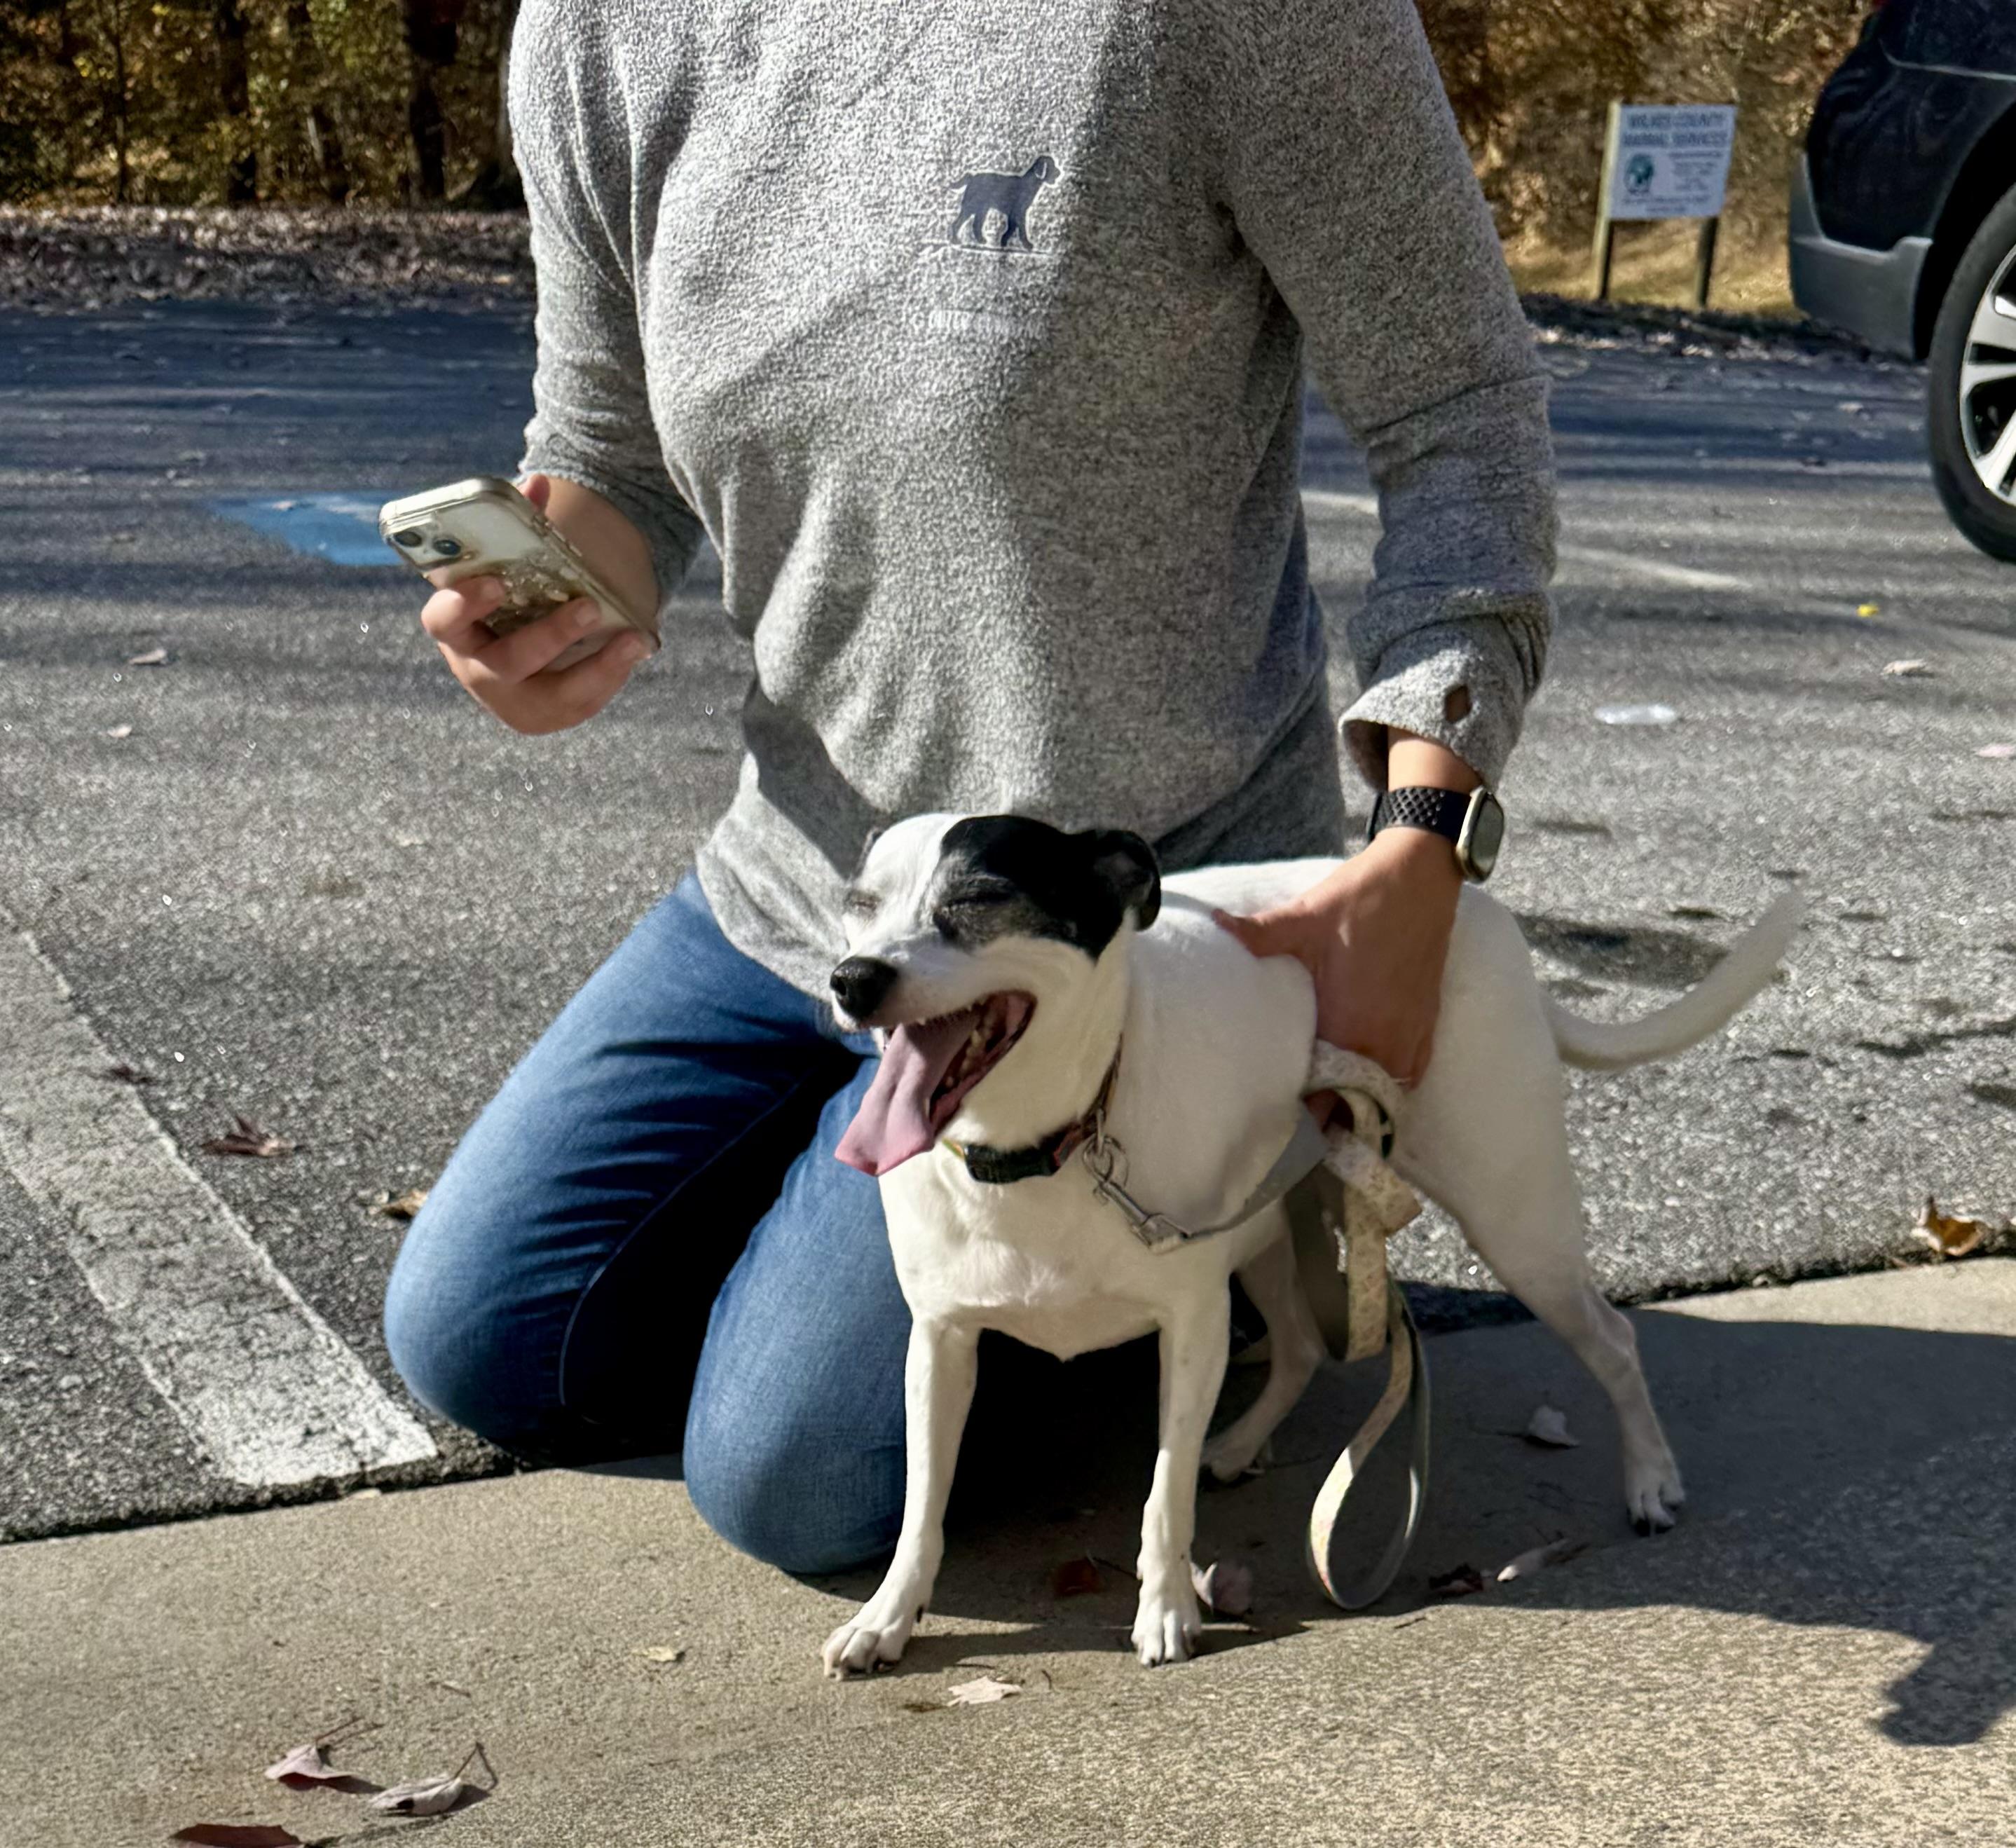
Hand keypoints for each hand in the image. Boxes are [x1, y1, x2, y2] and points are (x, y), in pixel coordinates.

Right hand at [418, 473, 654, 736]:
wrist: (519, 649)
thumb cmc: (507, 597)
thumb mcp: (509, 564)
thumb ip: (520, 525)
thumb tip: (537, 483)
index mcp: (454, 625)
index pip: (443, 619)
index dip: (465, 603)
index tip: (497, 581)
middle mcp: (475, 668)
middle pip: (506, 662)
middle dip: (550, 635)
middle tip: (589, 605)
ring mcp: (509, 699)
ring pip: (551, 695)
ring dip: (596, 667)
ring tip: (635, 639)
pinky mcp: (542, 717)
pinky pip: (578, 705)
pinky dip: (610, 677)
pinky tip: (635, 649)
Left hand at [1212, 827, 1462, 1111]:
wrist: (1420, 878)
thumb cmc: (1360, 900)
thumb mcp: (1302, 918)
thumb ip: (1255, 934)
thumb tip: (1211, 925)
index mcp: (1347, 1027)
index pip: (1324, 1099)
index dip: (1303, 1119)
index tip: (1279, 1131)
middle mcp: (1382, 1042)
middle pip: (1355, 1108)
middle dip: (1328, 1122)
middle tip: (1299, 1131)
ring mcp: (1409, 1037)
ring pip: (1385, 1098)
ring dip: (1360, 1110)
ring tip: (1331, 1120)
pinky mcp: (1427, 1025)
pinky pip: (1409, 1078)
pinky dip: (1389, 1090)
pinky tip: (1370, 1091)